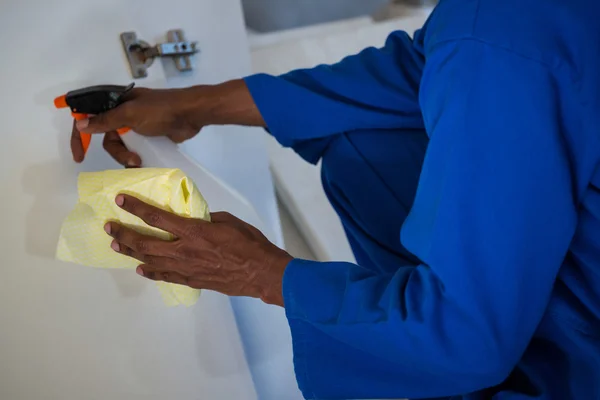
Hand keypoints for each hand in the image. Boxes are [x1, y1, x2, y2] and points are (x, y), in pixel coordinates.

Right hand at [71, 80, 265, 165]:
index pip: (89, 116)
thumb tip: (81, 124)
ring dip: (127, 156)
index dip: (81, 136)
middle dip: (116, 151)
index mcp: (116, 102)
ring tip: (140, 161)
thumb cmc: (161, 110)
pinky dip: (136, 158)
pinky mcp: (149, 136)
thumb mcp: (130, 114)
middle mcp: (124, 113)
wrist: (191, 114)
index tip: (79, 155)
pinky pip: (135, 150)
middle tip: (130, 159)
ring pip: (121, 146)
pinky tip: (142, 164)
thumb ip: (106, 121)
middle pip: (107, 138)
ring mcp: (137, 126)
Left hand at [104, 194, 291, 305]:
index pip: (157, 217)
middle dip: (125, 233)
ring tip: (116, 245)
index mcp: (194, 231)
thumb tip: (194, 218)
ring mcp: (186, 268)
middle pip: (146, 242)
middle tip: (109, 226)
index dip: (136, 208)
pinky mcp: (192, 280)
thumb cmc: (250, 243)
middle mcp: (184, 250)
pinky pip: (165, 276)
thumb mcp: (229, 221)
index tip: (121, 200)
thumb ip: (207, 219)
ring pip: (150, 260)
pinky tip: (139, 269)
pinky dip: (150, 272)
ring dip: (131, 252)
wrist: (261, 273)